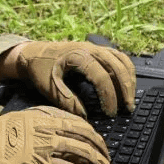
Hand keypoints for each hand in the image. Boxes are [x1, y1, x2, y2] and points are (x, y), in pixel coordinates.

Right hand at [0, 106, 111, 163]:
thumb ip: (41, 122)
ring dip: (98, 162)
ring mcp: (44, 146)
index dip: (91, 132)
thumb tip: (60, 133)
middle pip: (83, 135)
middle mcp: (46, 127)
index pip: (75, 121)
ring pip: (81, 152)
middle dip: (99, 147)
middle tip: (107, 157)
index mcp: (41, 114)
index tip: (97, 140)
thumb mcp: (20, 118)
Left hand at [15, 41, 135, 116]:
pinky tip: (127, 84)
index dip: (109, 97)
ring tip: (130, 99)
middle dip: (125, 89)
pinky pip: (119, 57)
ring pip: (122, 60)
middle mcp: (91, 49)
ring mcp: (96, 47)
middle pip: (117, 67)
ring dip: (129, 79)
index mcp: (78, 56)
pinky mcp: (98, 49)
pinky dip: (126, 70)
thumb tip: (85, 116)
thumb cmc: (40, 69)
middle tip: (127, 109)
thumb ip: (66, 102)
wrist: (33, 53)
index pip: (102, 77)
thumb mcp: (49, 87)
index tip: (110, 113)